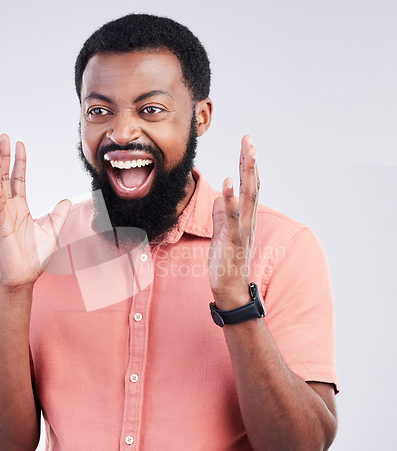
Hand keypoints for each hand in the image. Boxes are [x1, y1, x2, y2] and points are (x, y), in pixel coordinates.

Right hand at [0, 134, 70, 288]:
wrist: (24, 278)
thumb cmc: (34, 258)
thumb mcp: (52, 232)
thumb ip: (58, 215)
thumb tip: (65, 200)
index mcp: (20, 208)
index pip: (18, 179)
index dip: (19, 162)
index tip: (19, 144)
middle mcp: (9, 209)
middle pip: (4, 178)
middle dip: (3, 158)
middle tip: (2, 137)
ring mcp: (2, 218)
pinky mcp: (0, 230)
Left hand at [209, 135, 258, 309]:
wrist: (230, 287)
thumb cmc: (226, 260)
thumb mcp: (222, 232)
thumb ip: (222, 214)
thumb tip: (221, 198)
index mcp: (245, 216)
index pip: (249, 186)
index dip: (248, 165)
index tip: (247, 144)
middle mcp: (248, 219)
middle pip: (252, 185)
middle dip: (250, 161)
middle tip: (249, 140)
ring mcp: (242, 228)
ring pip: (248, 195)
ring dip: (247, 172)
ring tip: (248, 151)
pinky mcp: (232, 238)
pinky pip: (233, 215)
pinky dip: (231, 198)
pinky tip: (229, 181)